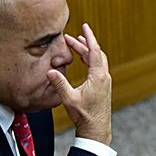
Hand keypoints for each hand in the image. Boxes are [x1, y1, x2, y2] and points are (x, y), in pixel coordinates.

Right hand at [47, 24, 112, 144]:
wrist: (96, 129)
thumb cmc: (84, 116)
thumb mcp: (69, 99)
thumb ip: (60, 84)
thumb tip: (50, 71)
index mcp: (98, 77)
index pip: (94, 51)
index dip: (89, 37)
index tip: (85, 26)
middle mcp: (104, 77)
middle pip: (95, 53)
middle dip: (84, 43)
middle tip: (71, 37)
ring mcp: (105, 82)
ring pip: (97, 60)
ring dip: (87, 51)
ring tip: (76, 45)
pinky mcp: (103, 87)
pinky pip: (97, 67)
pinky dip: (89, 60)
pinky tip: (82, 60)